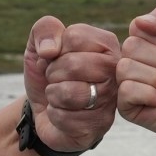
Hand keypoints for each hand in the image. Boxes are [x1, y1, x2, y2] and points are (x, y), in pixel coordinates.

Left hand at [23, 15, 119, 152]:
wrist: (43, 111)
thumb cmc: (49, 74)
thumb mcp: (39, 46)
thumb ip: (44, 30)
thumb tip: (49, 50)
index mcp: (107, 44)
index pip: (75, 36)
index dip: (55, 49)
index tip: (57, 58)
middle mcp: (116, 71)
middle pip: (73, 64)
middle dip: (52, 73)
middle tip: (56, 79)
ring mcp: (110, 100)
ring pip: (68, 92)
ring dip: (53, 94)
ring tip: (59, 95)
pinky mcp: (99, 125)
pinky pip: (63, 117)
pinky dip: (54, 115)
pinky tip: (64, 114)